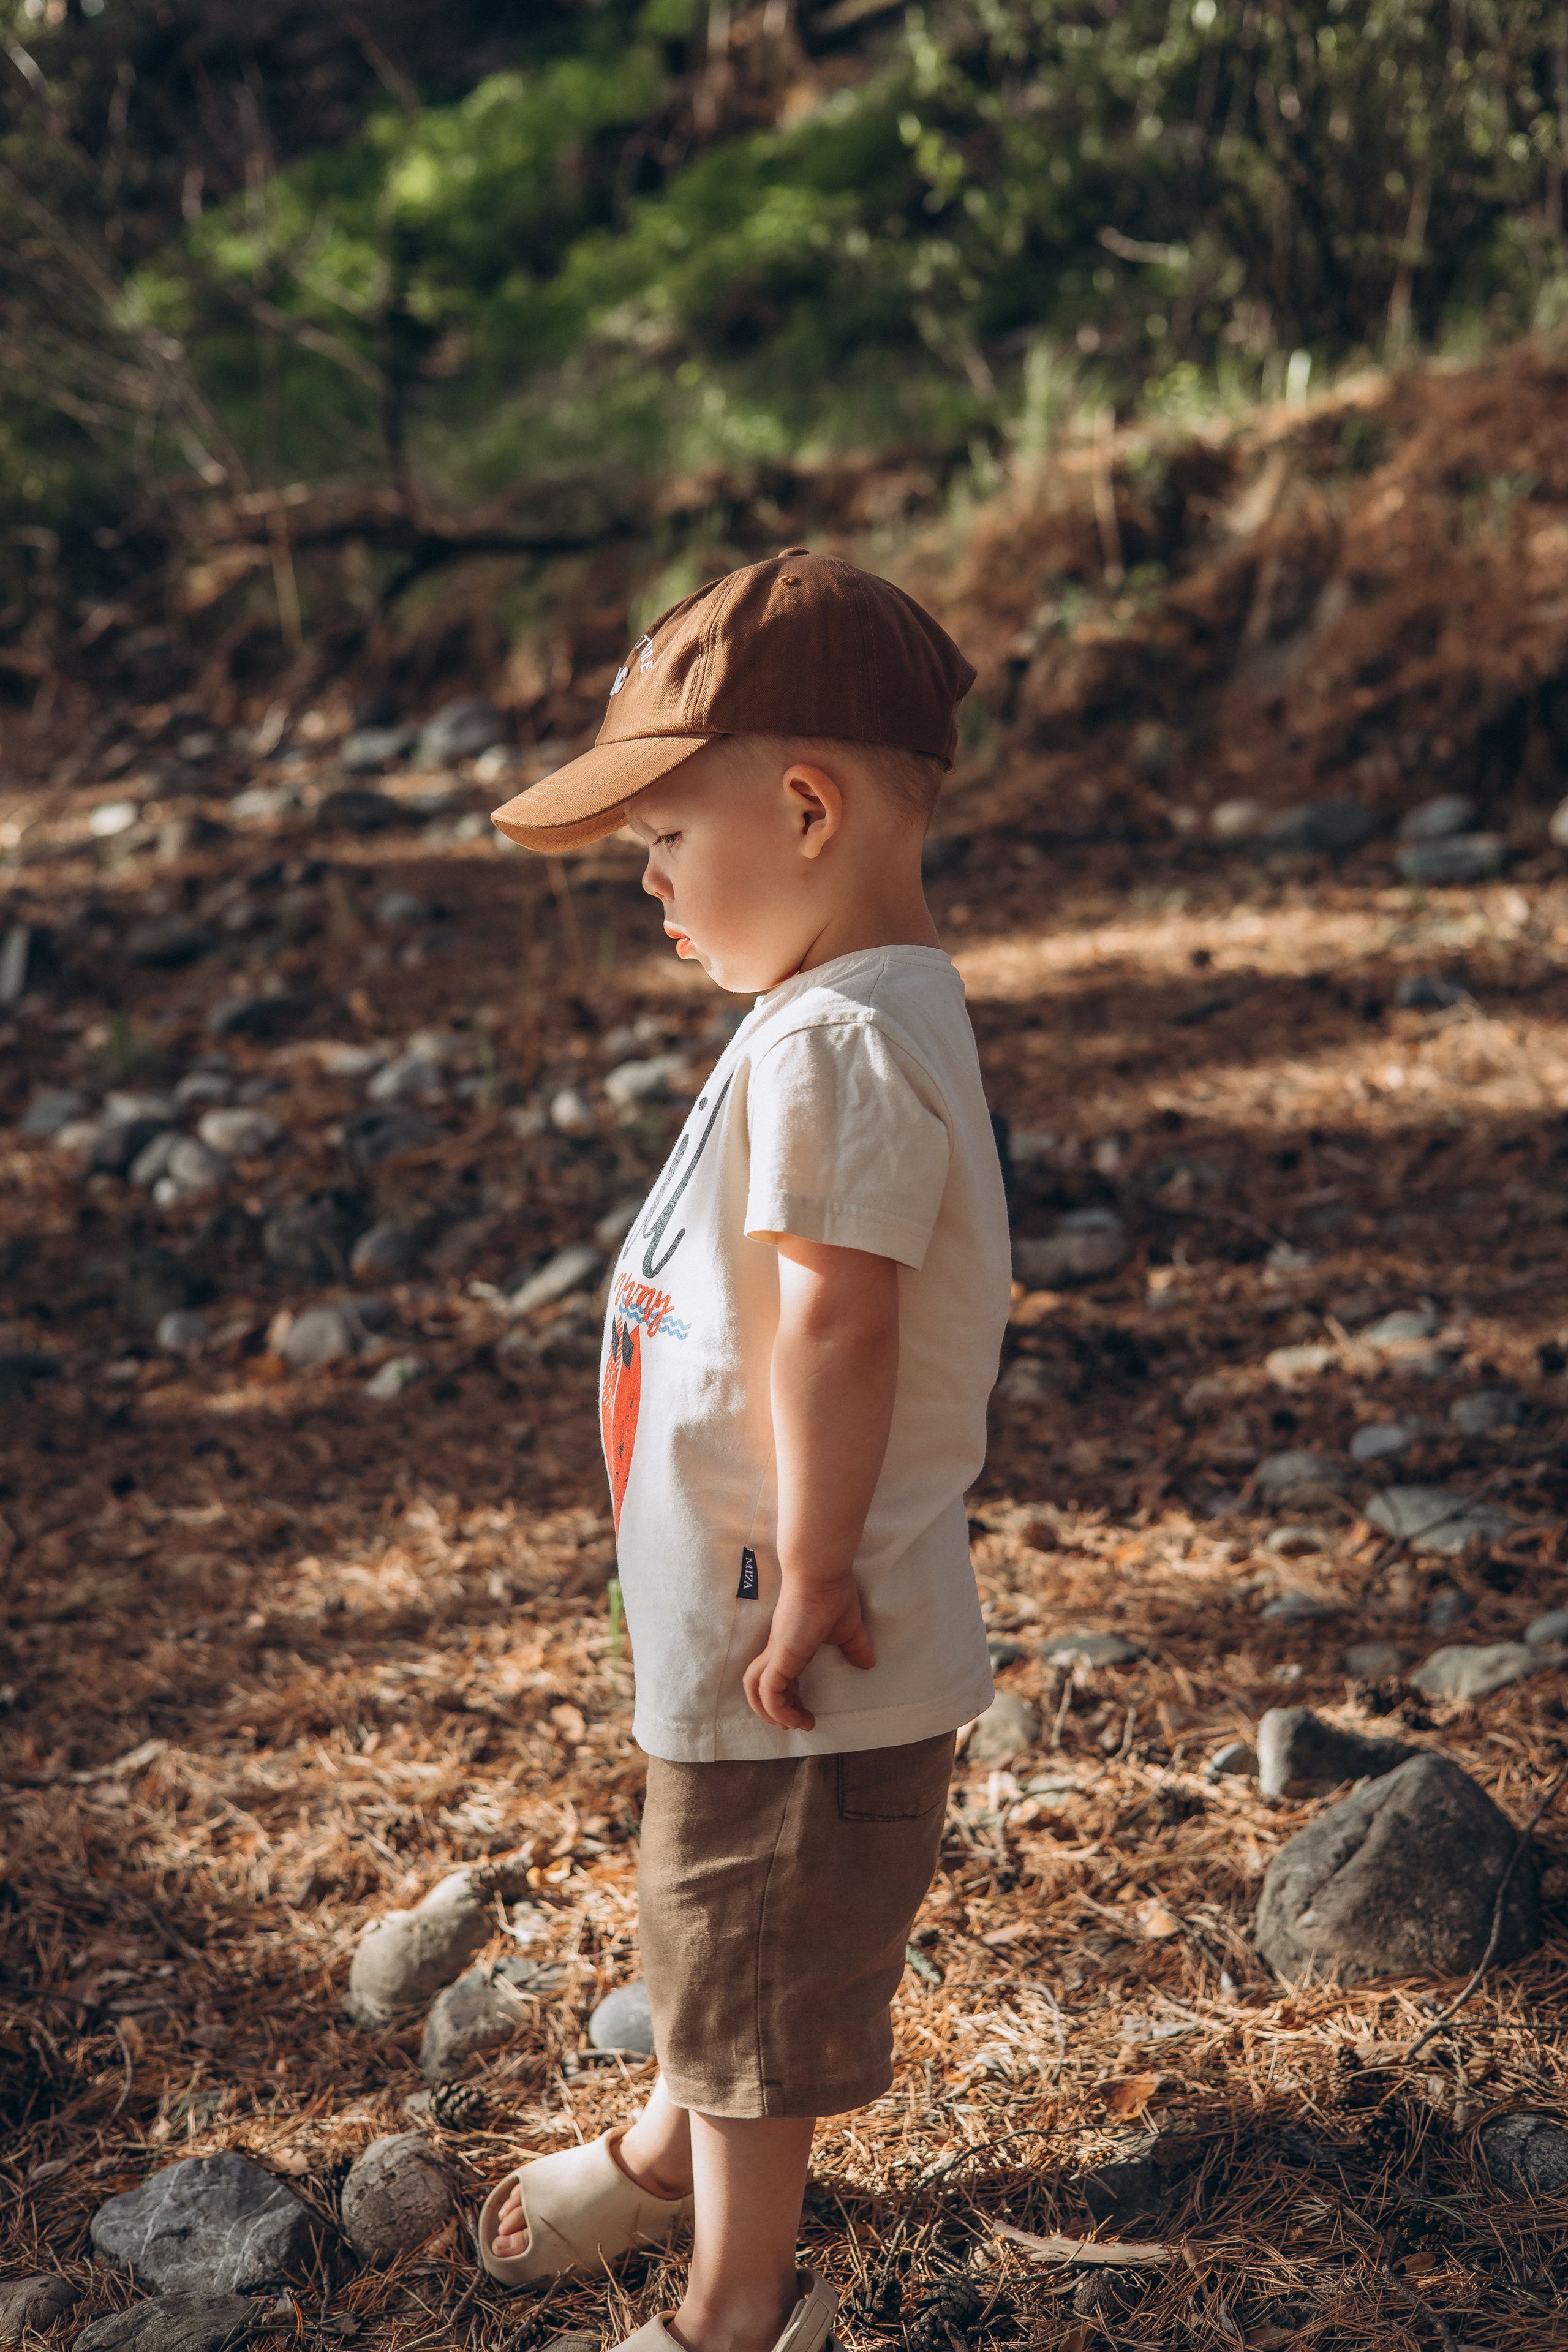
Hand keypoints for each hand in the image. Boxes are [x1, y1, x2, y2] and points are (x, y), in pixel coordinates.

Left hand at [742, 1572, 875, 1730]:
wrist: (821, 1573)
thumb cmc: (832, 1593)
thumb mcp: (849, 1628)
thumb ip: (855, 1647)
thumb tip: (868, 1664)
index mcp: (790, 1646)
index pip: (779, 1679)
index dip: (789, 1700)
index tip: (807, 1713)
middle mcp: (778, 1650)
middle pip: (759, 1687)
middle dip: (775, 1712)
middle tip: (798, 1724)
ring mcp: (777, 1652)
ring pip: (756, 1689)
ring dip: (771, 1713)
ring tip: (793, 1724)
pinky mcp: (781, 1654)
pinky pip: (769, 1690)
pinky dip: (776, 1708)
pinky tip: (793, 1717)